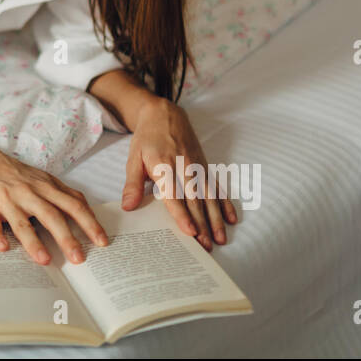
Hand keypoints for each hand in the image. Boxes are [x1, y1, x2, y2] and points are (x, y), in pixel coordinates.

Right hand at [0, 140, 109, 265]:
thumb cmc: (13, 173)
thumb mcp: (41, 178)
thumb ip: (63, 194)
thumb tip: (87, 211)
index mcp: (45, 187)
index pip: (73, 205)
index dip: (89, 223)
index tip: (101, 241)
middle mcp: (28, 192)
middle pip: (51, 215)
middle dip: (67, 238)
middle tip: (78, 259)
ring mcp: (6, 199)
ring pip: (22, 222)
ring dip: (34, 242)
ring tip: (45, 260)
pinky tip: (3, 247)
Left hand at [122, 98, 237, 250]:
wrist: (165, 114)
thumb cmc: (147, 138)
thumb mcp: (133, 158)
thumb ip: (133, 183)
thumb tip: (128, 206)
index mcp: (163, 165)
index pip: (174, 194)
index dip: (182, 213)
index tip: (190, 231)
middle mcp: (184, 166)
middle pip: (195, 199)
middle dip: (202, 224)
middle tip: (206, 246)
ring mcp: (197, 166)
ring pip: (209, 195)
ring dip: (216, 218)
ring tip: (220, 238)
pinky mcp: (205, 166)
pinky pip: (217, 186)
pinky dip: (225, 203)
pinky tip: (231, 218)